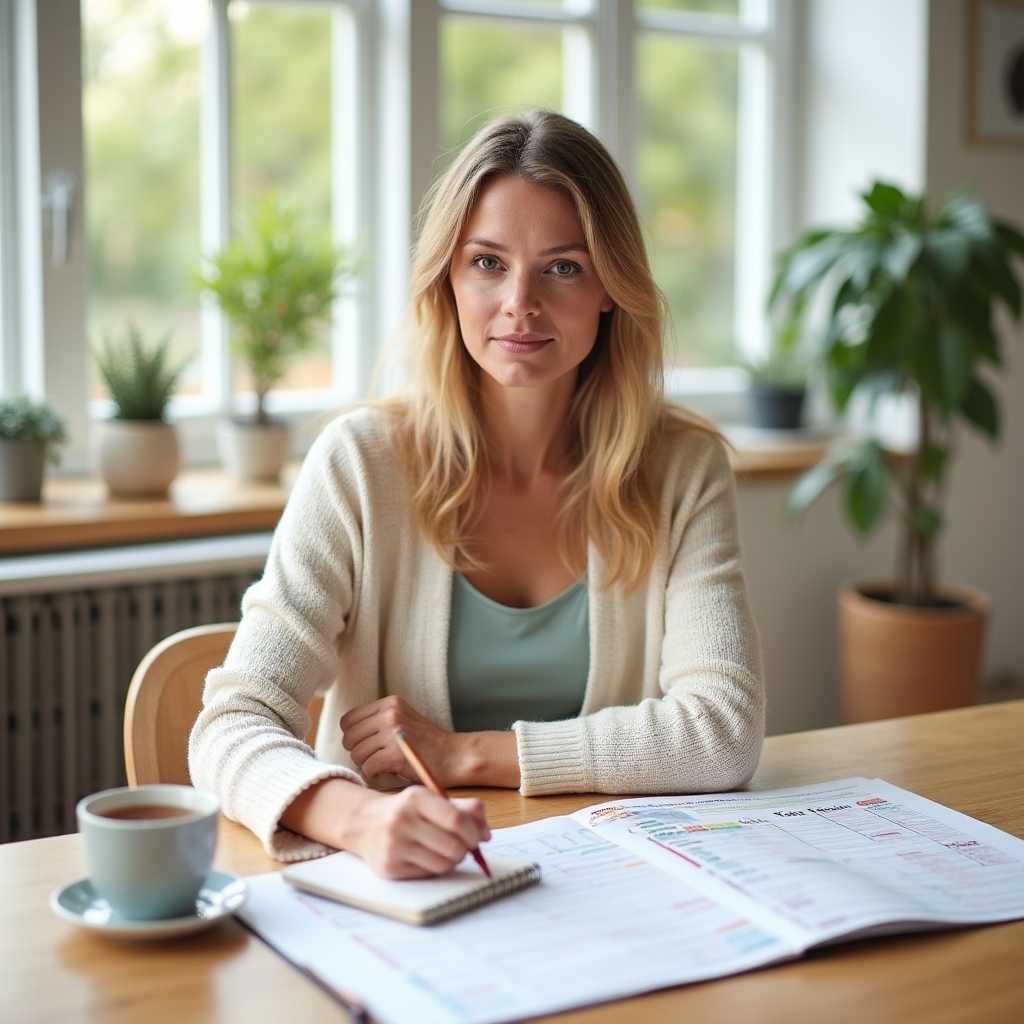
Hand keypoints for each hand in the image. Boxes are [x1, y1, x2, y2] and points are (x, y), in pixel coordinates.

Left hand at [340, 695, 459, 785]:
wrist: (456, 756)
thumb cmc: (429, 743)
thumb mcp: (404, 720)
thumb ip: (379, 722)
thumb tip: (348, 738)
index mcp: (390, 703)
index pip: (349, 719)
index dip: (353, 736)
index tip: (366, 745)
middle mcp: (389, 713)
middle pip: (349, 737)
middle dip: (357, 752)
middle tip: (373, 758)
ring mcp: (392, 732)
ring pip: (356, 754)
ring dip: (366, 765)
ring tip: (382, 766)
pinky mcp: (395, 754)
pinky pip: (368, 767)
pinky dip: (374, 775)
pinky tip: (387, 773)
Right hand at [345, 786, 489, 878]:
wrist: (366, 823)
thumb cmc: (407, 811)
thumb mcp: (433, 800)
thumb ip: (465, 809)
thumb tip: (486, 834)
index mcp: (416, 797)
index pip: (457, 820)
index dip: (474, 832)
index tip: (477, 837)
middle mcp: (402, 820)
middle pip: (453, 846)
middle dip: (466, 849)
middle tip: (464, 846)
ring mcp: (394, 845)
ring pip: (444, 864)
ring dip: (453, 860)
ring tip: (446, 851)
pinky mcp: (390, 867)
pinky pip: (428, 874)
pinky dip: (436, 868)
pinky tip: (429, 857)